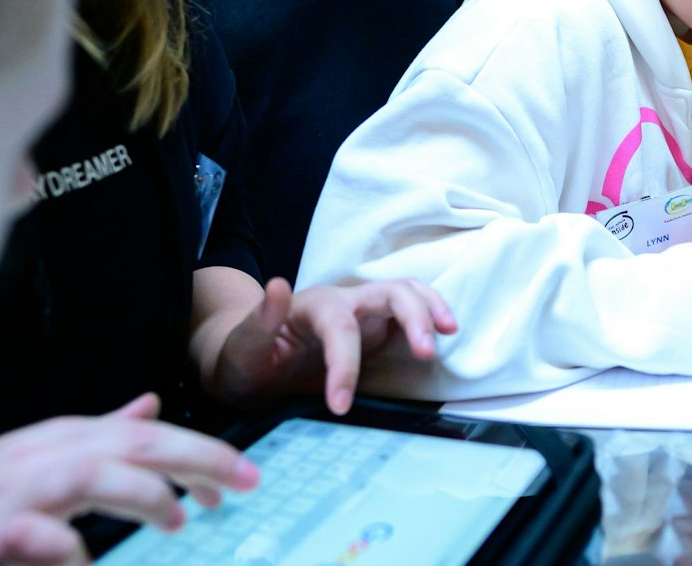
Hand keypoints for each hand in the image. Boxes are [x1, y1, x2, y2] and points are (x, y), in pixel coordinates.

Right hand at [0, 393, 256, 565]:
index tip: (248, 476)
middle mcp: (38, 455)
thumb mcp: (37, 460)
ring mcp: (7, 493)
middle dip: (197, 459)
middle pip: (132, 443)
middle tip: (247, 486)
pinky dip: (67, 548)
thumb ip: (97, 438)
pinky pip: (35, 536)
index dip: (201, 450)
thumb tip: (149, 408)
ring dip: (143, 494)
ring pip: (91, 474)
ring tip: (180, 521)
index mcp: (58, 440)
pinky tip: (86, 561)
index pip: (145, 433)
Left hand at [212, 278, 456, 414]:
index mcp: (313, 306)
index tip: (340, 406)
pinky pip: (410, 313)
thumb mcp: (242, 346)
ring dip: (430, 308)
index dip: (345, 366)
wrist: (249, 360)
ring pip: (407, 293)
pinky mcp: (376, 327)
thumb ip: (260, 321)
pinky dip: (431, 317)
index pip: (341, 328)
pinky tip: (444, 335)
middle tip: (425, 354)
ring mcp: (363, 312)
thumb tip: (276, 284)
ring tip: (449, 332)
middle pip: (389, 293)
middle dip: (413, 317)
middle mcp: (344, 301)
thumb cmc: (244, 357)